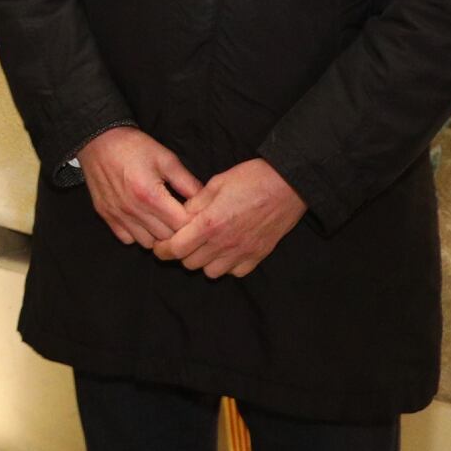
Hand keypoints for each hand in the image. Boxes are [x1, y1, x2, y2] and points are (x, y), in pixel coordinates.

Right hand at [76, 126, 200, 247]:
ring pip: (148, 244)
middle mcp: (133, 210)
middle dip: (178, 231)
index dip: (193, 222)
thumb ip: (187, 182)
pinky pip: (128, 239)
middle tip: (182, 217)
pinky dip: (139, 234)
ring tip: (163, 220)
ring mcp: (118, 216)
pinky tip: (144, 220)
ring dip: (159, 236)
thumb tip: (206, 200)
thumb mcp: (166, 159)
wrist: (99, 141)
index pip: (181, 225)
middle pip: (166, 238)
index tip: (196, 214)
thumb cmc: (134, 147)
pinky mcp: (107, 217)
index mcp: (151, 195)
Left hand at [151, 158, 306, 277]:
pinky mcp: (258, 256)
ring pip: (211, 272)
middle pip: (189, 263)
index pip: (175, 249)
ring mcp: (242, 252)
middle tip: (184, 241)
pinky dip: (227, 265)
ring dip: (204, 261)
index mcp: (210, 223)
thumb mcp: (217, 182)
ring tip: (206, 245)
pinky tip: (227, 249)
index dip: (163, 249)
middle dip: (182, 254)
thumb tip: (181, 215)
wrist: (290, 183)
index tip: (160, 245)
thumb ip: (195, 202)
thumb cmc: (253, 178)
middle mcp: (224, 243)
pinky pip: (235, 272)